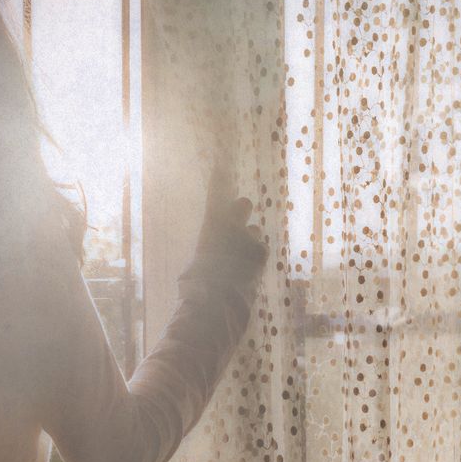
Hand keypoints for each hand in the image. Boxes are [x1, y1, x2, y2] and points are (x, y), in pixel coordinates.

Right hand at [187, 168, 268, 299]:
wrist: (216, 300)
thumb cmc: (199, 281)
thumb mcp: (199, 255)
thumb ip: (213, 240)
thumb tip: (222, 238)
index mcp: (211, 223)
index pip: (217, 192)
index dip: (220, 176)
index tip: (222, 161)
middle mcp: (231, 224)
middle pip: (243, 204)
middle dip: (241, 210)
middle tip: (238, 221)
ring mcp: (248, 237)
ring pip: (253, 231)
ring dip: (248, 240)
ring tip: (237, 260)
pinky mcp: (262, 251)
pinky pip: (260, 248)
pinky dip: (254, 257)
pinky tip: (246, 270)